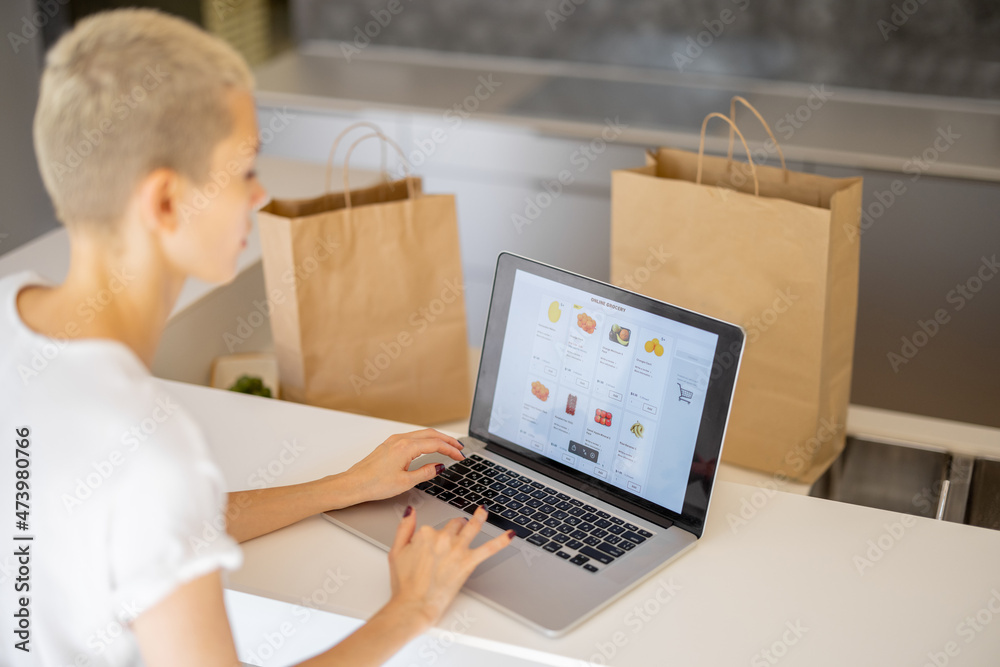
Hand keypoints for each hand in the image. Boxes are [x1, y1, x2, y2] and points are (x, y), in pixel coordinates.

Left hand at [340, 429, 465, 505]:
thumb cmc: (374, 484)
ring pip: (422, 434)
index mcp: (406, 447)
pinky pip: (413, 437)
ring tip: (448, 446)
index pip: (436, 444)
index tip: (460, 456)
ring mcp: (394, 440)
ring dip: (437, 438)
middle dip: (447, 440)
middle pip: (431, 434)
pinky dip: (426, 440)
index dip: (451, 450)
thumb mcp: (405, 482)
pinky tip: (429, 447)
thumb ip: (426, 473)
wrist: (353, 484)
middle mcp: (400, 439)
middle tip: (460, 448)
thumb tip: (439, 466)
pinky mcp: (389, 444)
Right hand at [387, 505, 514, 626]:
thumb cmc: (404, 584)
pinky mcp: (468, 562)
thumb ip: (404, 528)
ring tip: (483, 512)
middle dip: (456, 527)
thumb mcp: (396, 551)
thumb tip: (411, 511)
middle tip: (455, 534)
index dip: (433, 537)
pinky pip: (489, 548)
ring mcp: (457, 549)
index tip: (430, 547)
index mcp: (425, 534)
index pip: (434, 528)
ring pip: (472, 528)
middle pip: (454, 525)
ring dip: (479, 517)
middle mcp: (442, 538)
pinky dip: (501, 541)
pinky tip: (510, 535)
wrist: (414, 605)